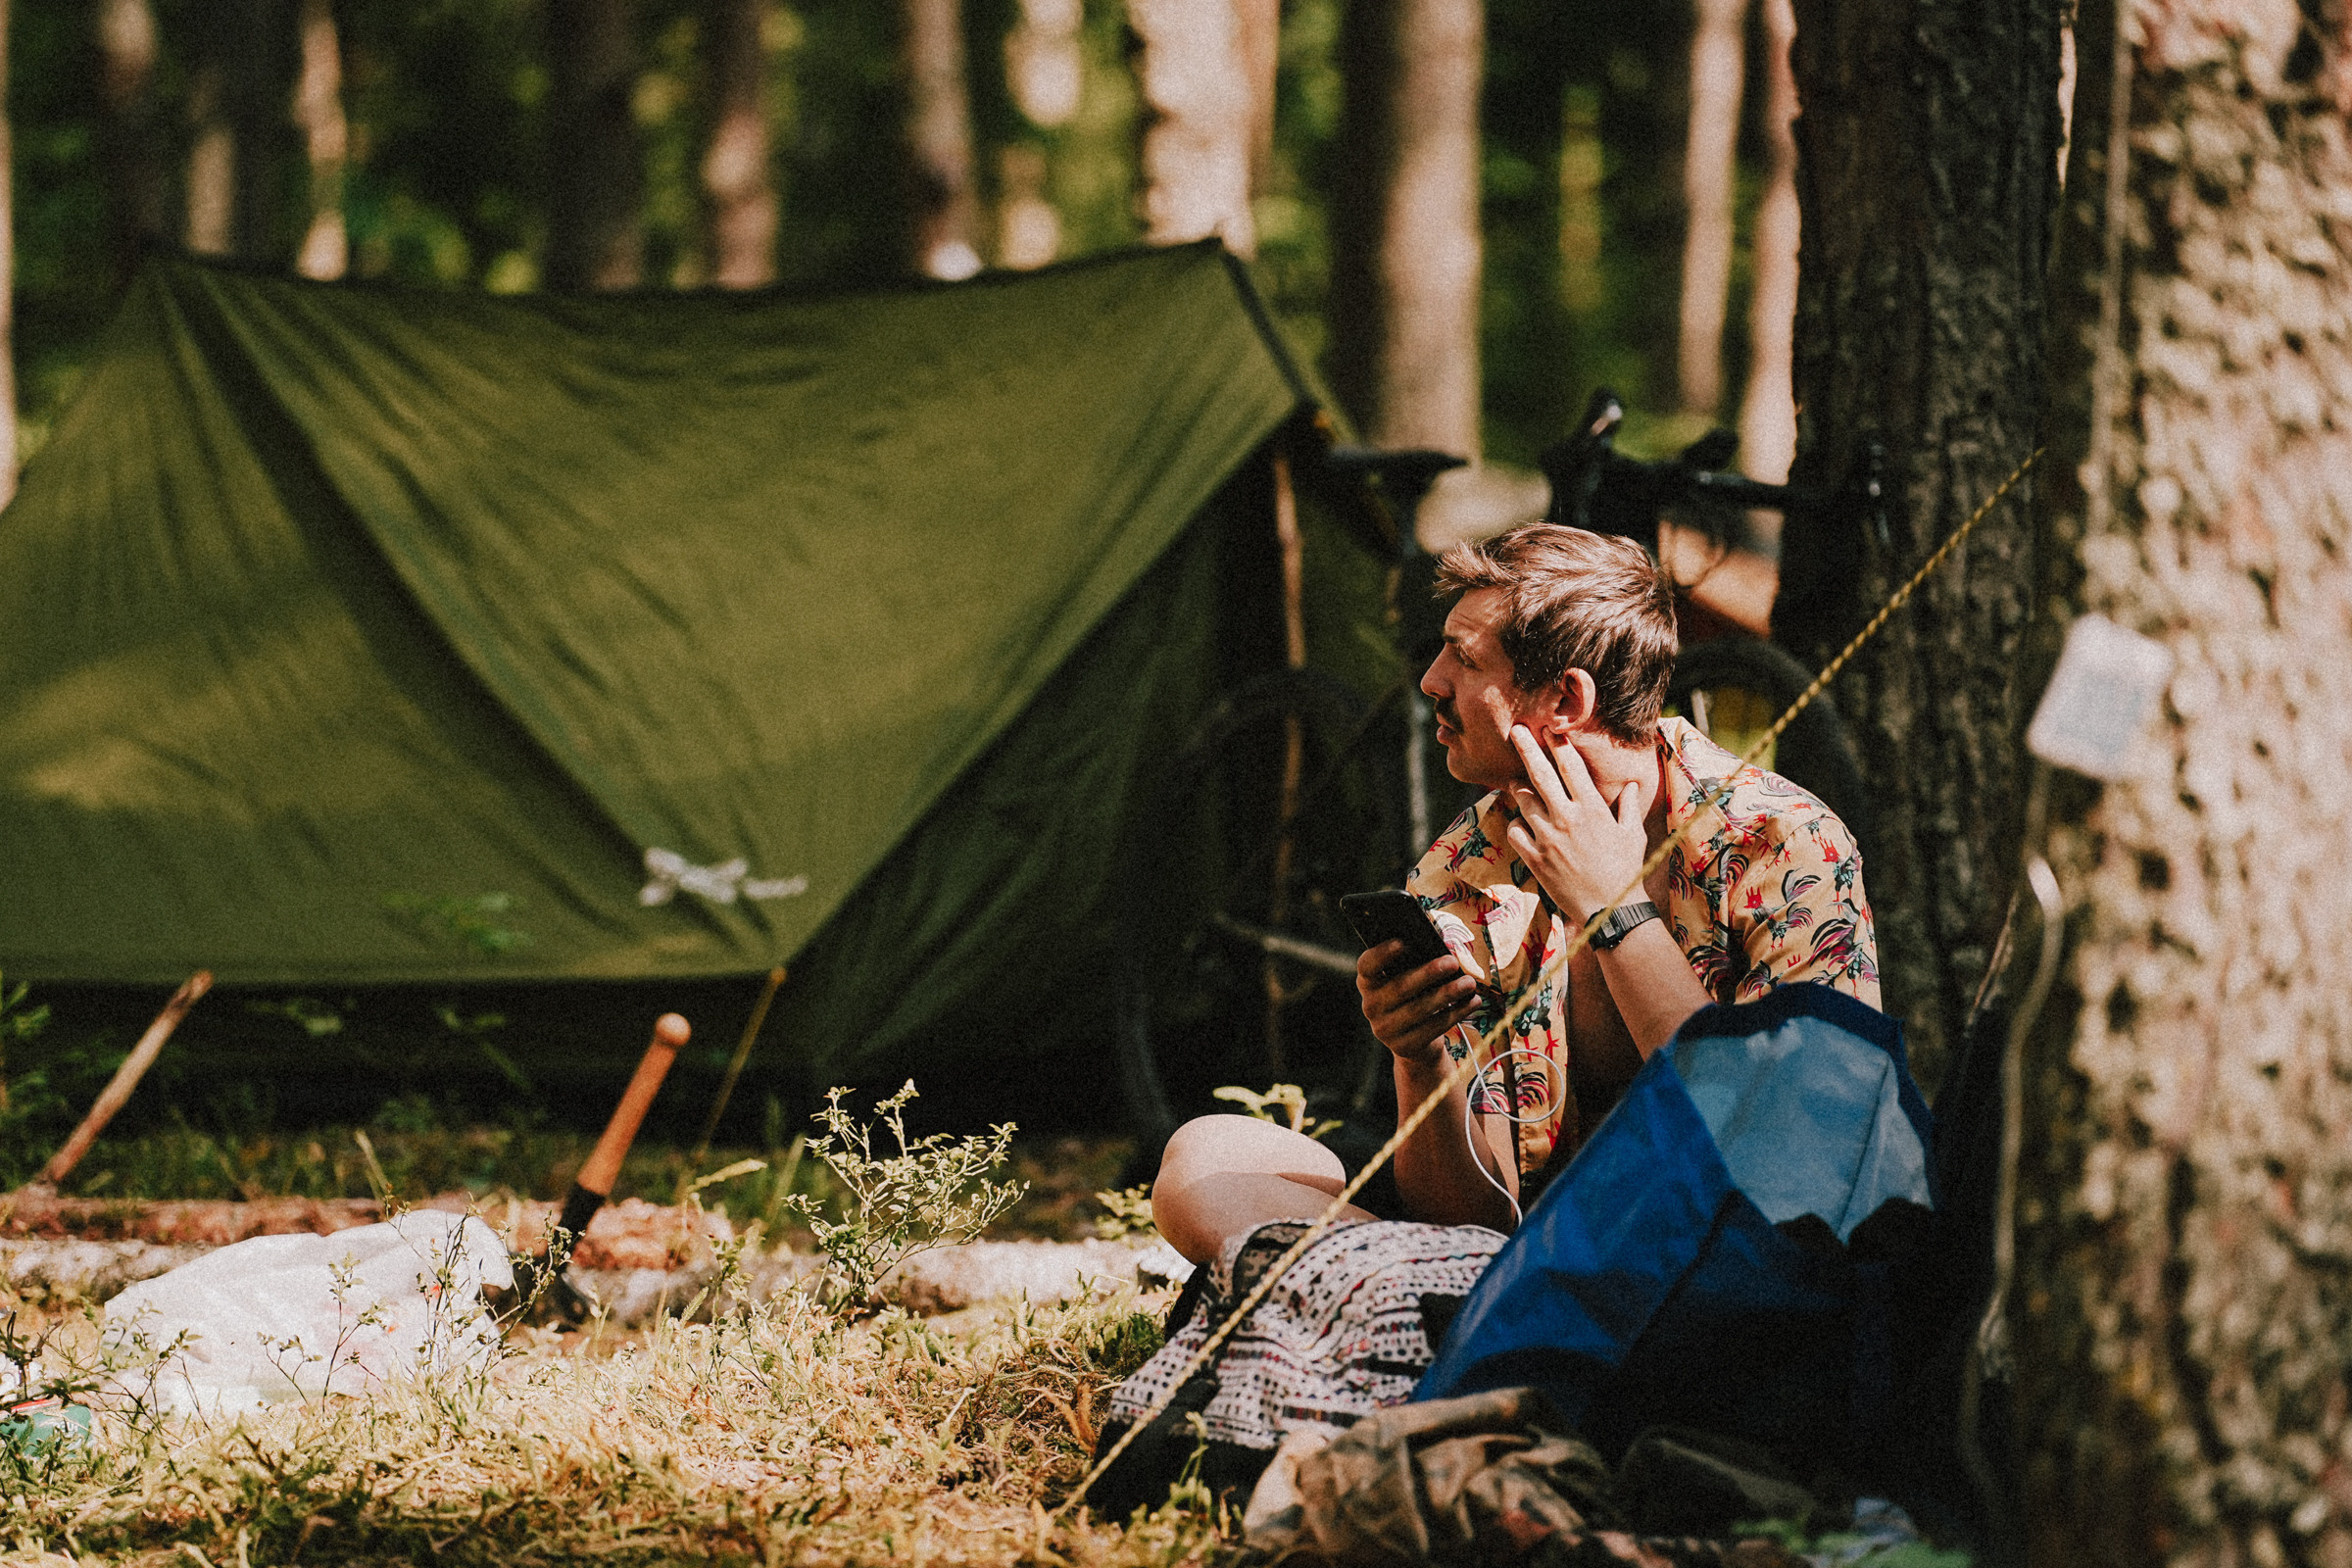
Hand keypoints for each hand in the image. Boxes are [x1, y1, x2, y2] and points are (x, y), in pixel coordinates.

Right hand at [1357, 940, 1479, 1065]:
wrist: (1413, 1039)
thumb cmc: (1413, 996)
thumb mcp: (1406, 979)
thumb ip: (1414, 964)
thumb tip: (1442, 951)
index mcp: (1368, 982)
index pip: (1367, 966)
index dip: (1382, 954)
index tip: (1403, 942)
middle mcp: (1371, 1006)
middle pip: (1399, 987)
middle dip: (1428, 973)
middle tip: (1452, 962)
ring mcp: (1386, 1029)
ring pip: (1420, 1009)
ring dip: (1448, 994)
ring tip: (1469, 983)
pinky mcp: (1405, 1046)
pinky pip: (1434, 1027)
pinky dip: (1457, 1013)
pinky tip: (1473, 1001)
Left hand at [1502, 725, 1647, 928]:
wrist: (1611, 909)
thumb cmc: (1626, 870)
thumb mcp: (1632, 834)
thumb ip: (1629, 806)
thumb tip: (1630, 785)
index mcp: (1592, 808)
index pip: (1571, 767)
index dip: (1558, 744)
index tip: (1549, 728)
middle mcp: (1567, 818)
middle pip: (1540, 775)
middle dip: (1526, 749)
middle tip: (1515, 730)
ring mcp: (1547, 838)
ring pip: (1523, 801)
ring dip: (1518, 788)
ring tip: (1515, 781)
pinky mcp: (1535, 858)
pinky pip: (1515, 831)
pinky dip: (1516, 824)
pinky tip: (1522, 824)